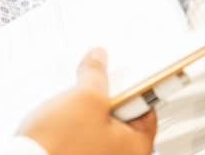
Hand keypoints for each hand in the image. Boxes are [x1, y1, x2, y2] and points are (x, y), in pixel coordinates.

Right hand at [18, 48, 156, 154]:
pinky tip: (58, 121)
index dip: (130, 86)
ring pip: (98, 126)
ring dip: (84, 111)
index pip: (146, 108)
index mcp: (136, 147)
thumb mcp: (84, 97)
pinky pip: (82, 138)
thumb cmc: (60, 145)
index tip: (119, 74)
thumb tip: (99, 59)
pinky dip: (72, 126)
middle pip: (121, 116)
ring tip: (68, 106)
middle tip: (88, 89)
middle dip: (103, 98)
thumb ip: (96, 74)